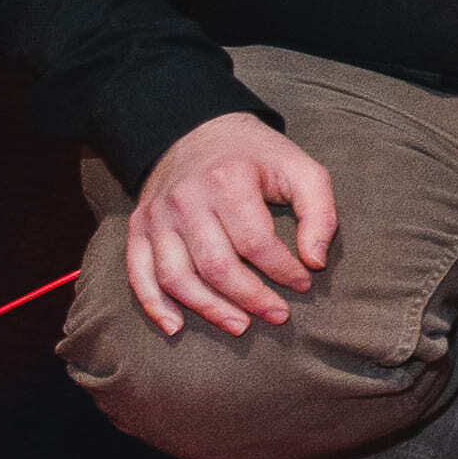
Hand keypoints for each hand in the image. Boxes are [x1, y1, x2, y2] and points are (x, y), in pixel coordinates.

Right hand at [116, 108, 333, 337]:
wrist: (197, 131)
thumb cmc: (257, 157)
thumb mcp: (300, 169)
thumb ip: (319, 212)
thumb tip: (315, 261)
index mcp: (228, 180)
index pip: (255, 242)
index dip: (283, 270)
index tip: (303, 283)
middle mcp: (186, 199)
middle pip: (216, 265)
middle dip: (250, 298)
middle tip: (278, 315)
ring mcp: (157, 216)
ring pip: (177, 277)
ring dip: (209, 309)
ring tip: (240, 326)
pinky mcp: (138, 228)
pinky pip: (138, 273)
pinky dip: (154, 304)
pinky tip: (175, 327)